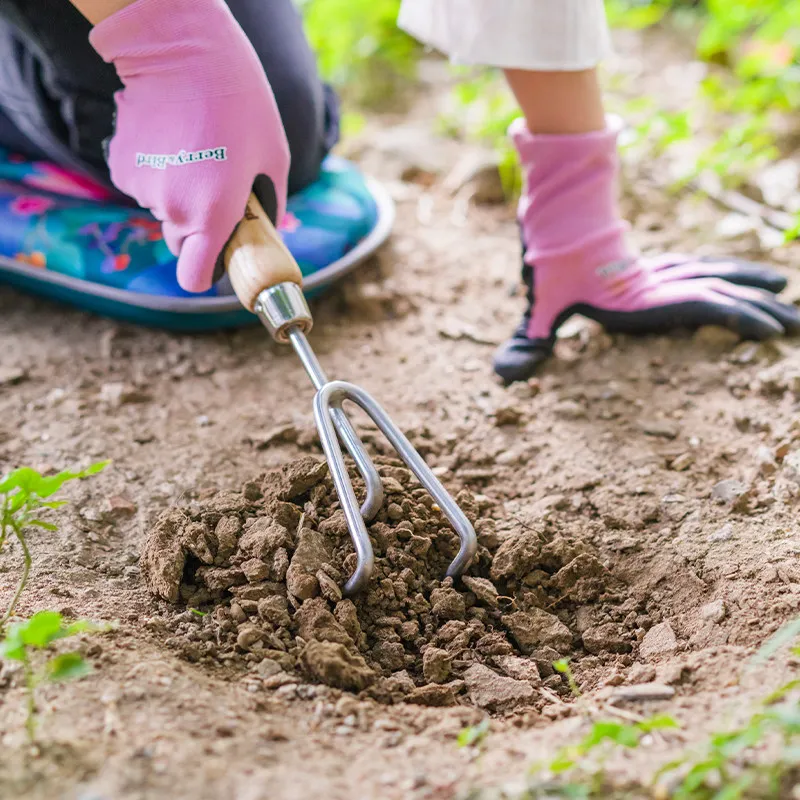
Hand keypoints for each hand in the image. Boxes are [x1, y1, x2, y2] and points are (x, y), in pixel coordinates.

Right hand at [90, 0, 289, 291]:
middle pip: (181, 242)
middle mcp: (172, 209)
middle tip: (217, 187)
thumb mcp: (272, 155)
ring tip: (196, 149)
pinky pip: (146, 186)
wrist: (180, 46)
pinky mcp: (121, 167)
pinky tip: (172, 140)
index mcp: (212, 214)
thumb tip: (264, 226)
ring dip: (180, 194)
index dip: (206, 273)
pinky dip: (158, 173)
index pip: (194, 277)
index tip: (217, 260)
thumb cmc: (238, 100)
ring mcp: (142, 188)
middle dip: (199, 227)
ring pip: (164, 211)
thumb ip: (268, 203)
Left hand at [494, 254, 799, 382]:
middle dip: (759, 309)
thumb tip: (503, 376)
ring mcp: (659, 271)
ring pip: (715, 277)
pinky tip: (746, 281)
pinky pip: (701, 269)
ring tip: (789, 299)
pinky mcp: (655, 266)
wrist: (555, 219)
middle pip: (717, 291)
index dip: (735, 316)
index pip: (697, 305)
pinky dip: (729, 275)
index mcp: (638, 298)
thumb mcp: (538, 304)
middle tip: (797, 324)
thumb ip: (528, 340)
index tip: (769, 330)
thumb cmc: (548, 265)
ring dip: (752, 289)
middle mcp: (656, 282)